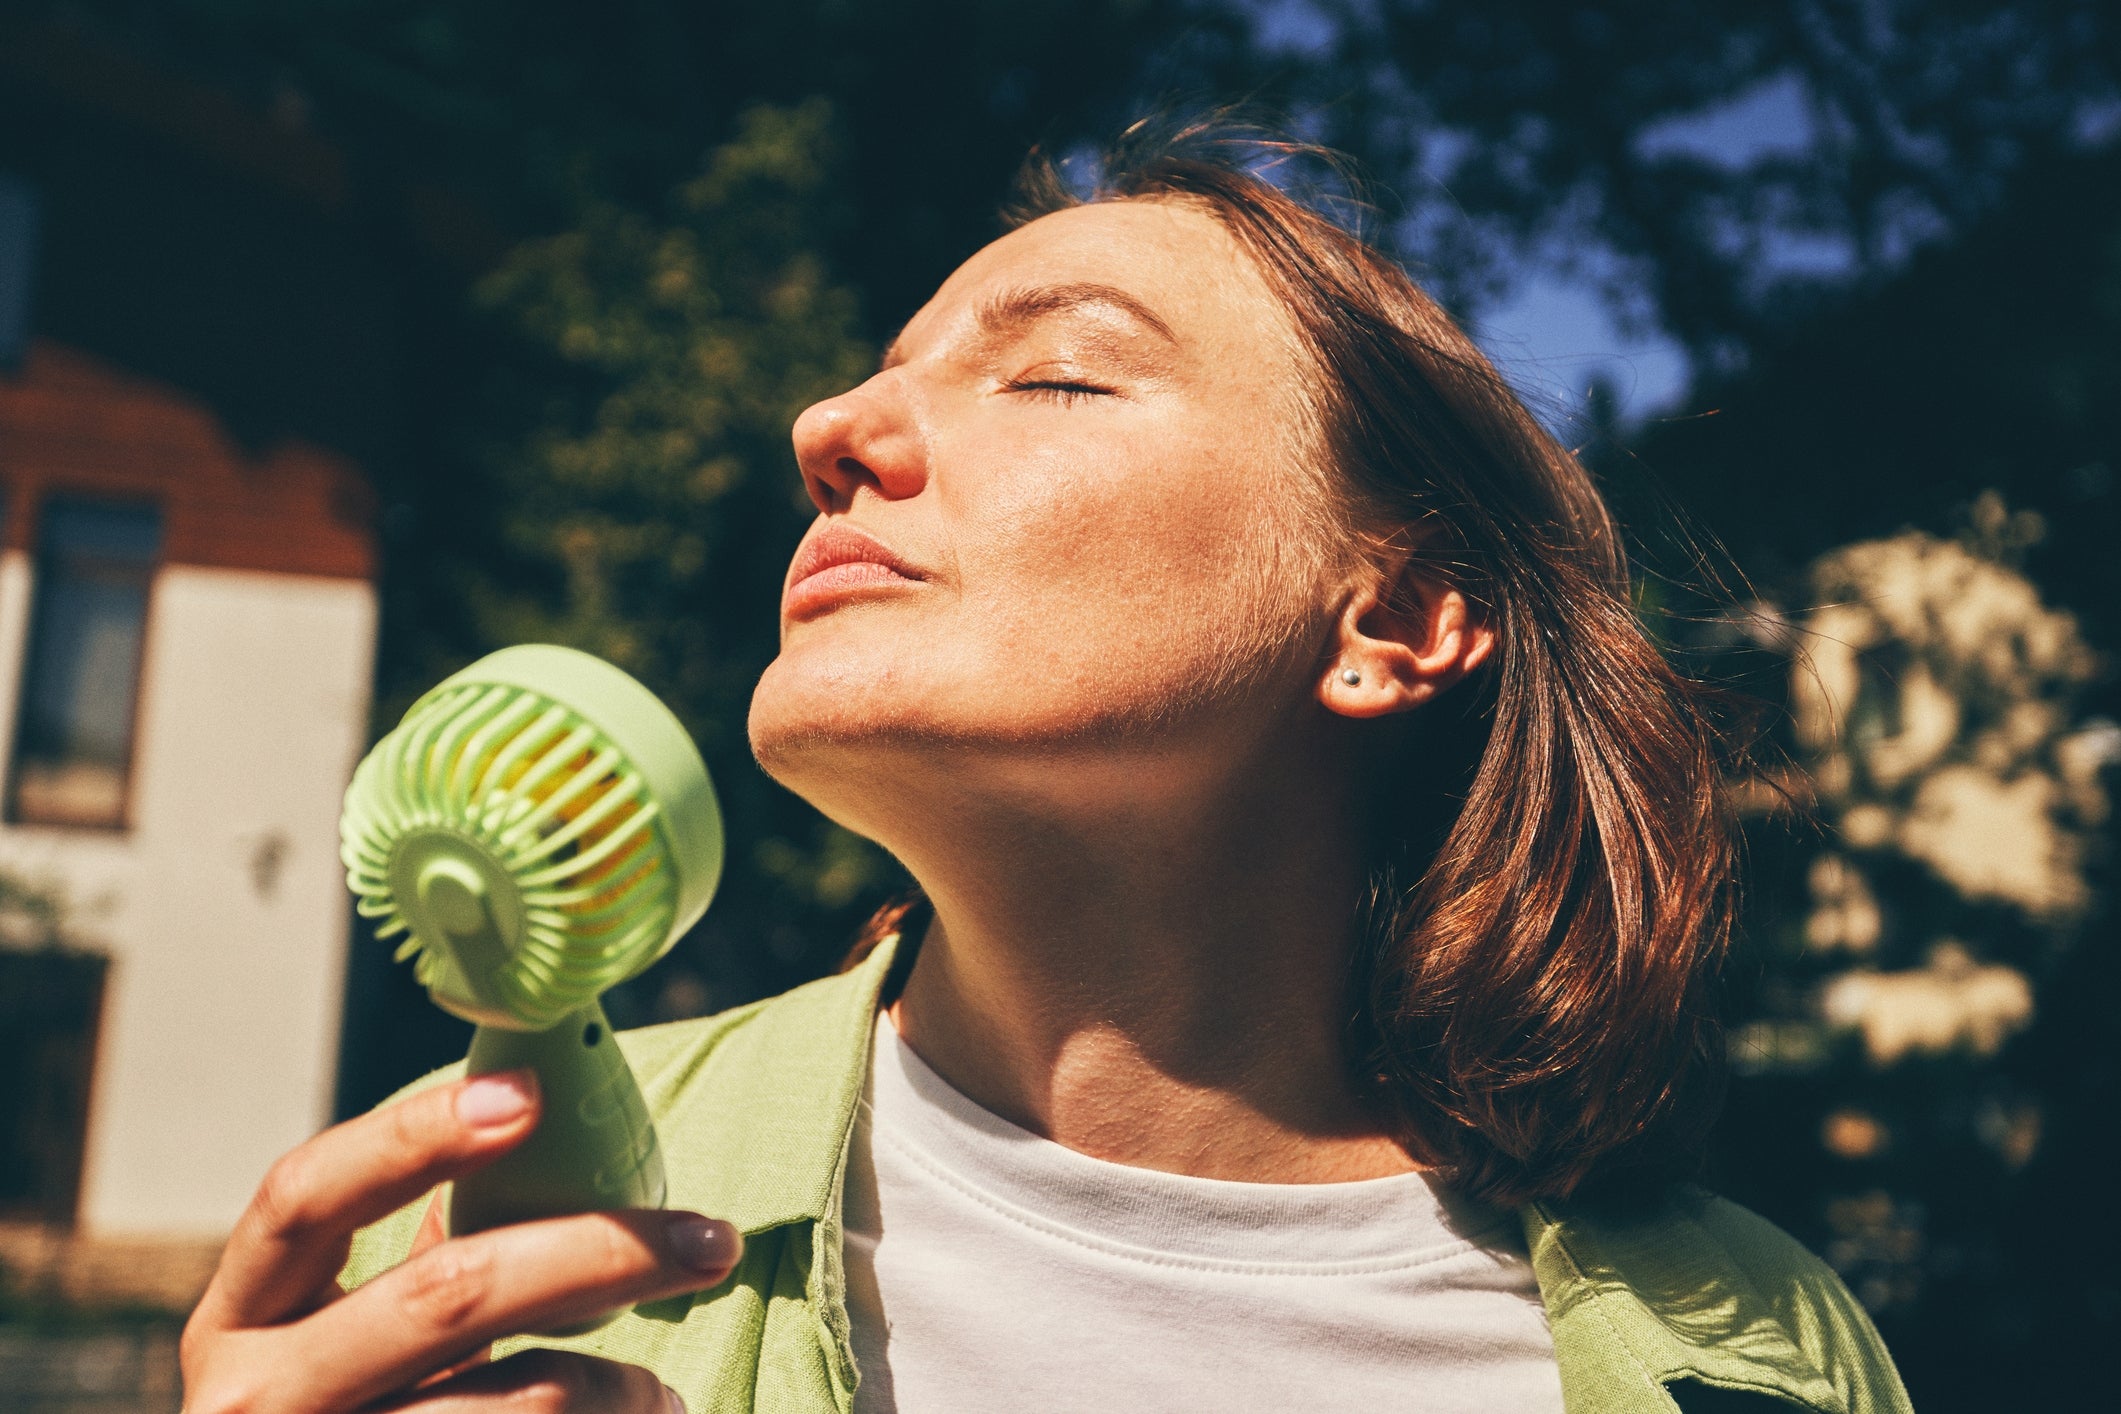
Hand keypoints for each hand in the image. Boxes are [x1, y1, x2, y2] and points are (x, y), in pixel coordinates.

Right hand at [180, 1070, 741, 1413]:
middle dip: (597, 1252)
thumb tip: (533, 1143)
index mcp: (240, 1322)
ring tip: (660, 1395)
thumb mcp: (332, 1350)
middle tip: (710, 1238)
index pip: (306, 1197)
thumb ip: (411, 1271)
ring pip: (520, 1401)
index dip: (411, 1136)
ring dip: (618, 1387)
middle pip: (446, 1296)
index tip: (528, 1093)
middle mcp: (254, 1399)